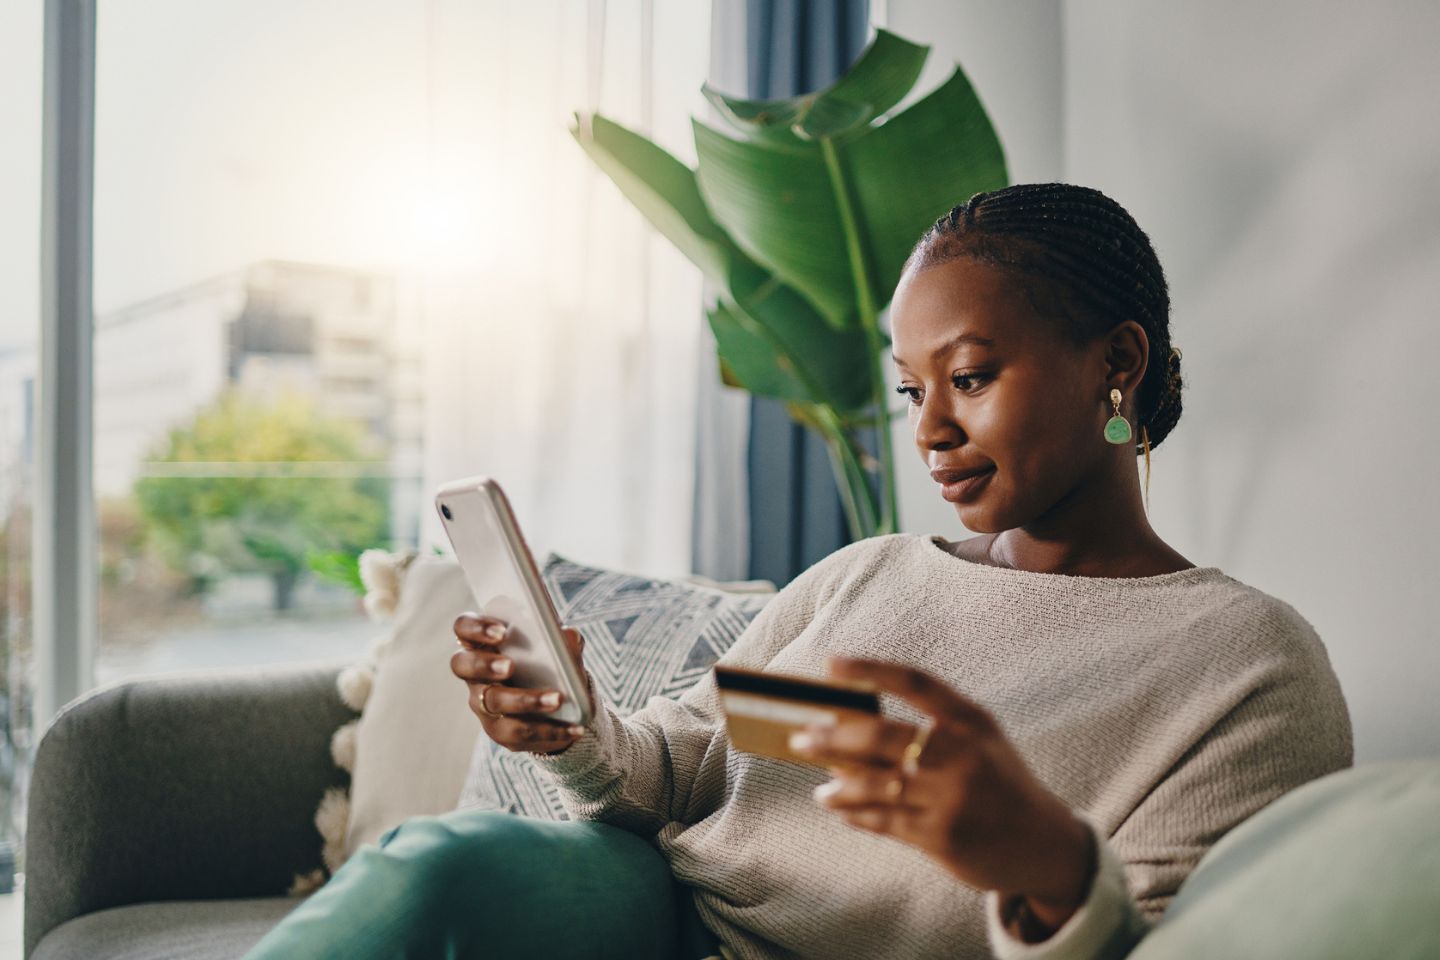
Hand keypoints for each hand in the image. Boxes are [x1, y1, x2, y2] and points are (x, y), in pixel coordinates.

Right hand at [449, 613, 592, 754]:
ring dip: (526, 700)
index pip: (464, 628)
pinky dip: (550, 730)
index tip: (501, 630)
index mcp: (484, 643)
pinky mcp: (499, 731)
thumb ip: (563, 640)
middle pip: (463, 665)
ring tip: (557, 699)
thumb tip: (569, 635)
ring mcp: (483, 704)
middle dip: (485, 664)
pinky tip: (574, 728)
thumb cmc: (548, 666)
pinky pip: (519, 732)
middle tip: (510, 665)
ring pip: (494, 702)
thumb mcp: (558, 650)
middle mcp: (475, 674)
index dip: (476, 627)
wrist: (557, 707)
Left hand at [791, 656, 1095, 931]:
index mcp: (971, 720)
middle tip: (800, 736)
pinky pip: (883, 821)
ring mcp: (952, 797)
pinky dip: (855, 814)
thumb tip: (853, 726)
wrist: (1046, 844)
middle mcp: (962, 754)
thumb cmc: (999, 783)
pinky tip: (840, 808)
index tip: (831, 664)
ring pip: (875, 785)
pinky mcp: (942, 837)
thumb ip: (933, 728)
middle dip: (832, 736)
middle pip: (882, 736)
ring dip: (838, 785)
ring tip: (821, 788)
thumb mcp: (981, 742)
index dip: (870, 669)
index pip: (914, 681)